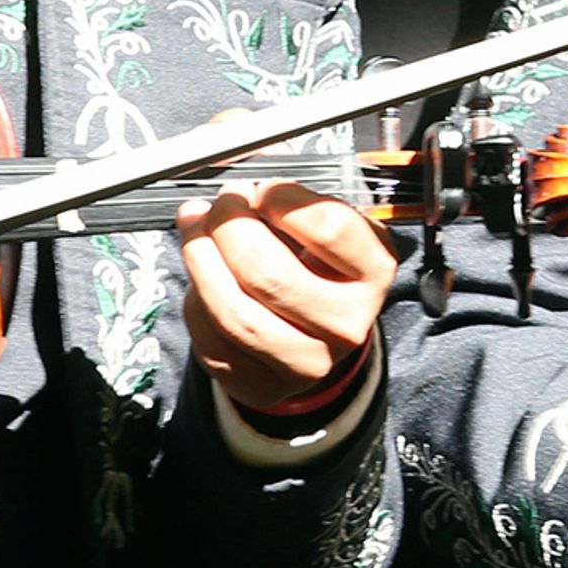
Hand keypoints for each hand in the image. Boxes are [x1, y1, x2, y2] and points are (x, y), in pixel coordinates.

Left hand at [178, 175, 393, 420]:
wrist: (317, 332)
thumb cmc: (317, 265)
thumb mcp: (325, 224)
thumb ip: (289, 198)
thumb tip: (231, 181)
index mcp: (372, 272)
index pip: (328, 229)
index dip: (281, 200)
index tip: (262, 189)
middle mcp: (346, 324)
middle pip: (269, 275)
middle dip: (228, 227)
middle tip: (220, 205)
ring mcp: (306, 363)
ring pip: (233, 312)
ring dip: (200, 260)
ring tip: (196, 230)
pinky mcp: (264, 386)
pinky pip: (211, 341)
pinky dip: (195, 300)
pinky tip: (202, 278)